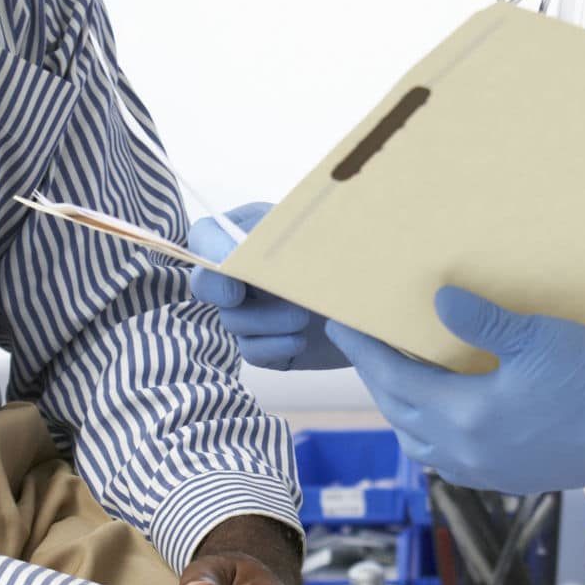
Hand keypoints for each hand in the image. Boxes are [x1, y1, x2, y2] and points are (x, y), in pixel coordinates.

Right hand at [187, 202, 347, 370]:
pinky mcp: (265, 345)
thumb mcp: (320, 234)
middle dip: (221, 290)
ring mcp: (252, 311)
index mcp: (250, 232)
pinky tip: (300, 340)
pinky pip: (251, 351)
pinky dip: (274, 346)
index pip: (204, 235)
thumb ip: (282, 234)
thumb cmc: (350, 253)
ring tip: (303, 314)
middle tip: (238, 294)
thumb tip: (243, 247)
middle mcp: (244, 273)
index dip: (209, 251)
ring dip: (266, 320)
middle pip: (205, 283)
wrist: (379, 298)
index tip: (232, 266)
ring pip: (232, 321)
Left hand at [327, 287, 584, 494]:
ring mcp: (488, 471)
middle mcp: (468, 453)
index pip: (395, 380)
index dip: (364, 351)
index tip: (340, 324)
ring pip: (421, 441)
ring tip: (396, 372)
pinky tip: (441, 409)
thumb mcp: (537, 336)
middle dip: (376, 376)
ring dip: (401, 406)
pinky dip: (430, 431)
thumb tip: (438, 301)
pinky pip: (448, 457)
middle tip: (360, 342)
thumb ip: (482, 320)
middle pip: (400, 413)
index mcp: (467, 417)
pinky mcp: (509, 477)